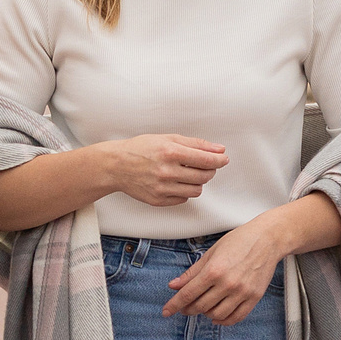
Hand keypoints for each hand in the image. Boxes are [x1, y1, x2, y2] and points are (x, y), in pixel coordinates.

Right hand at [104, 134, 226, 208]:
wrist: (117, 165)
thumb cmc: (141, 149)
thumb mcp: (168, 138)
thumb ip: (196, 144)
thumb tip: (219, 149)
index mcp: (170, 152)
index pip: (206, 159)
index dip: (219, 159)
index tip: (224, 159)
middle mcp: (166, 171)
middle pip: (204, 176)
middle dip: (210, 171)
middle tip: (206, 165)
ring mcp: (162, 188)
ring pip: (196, 190)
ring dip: (198, 182)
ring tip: (190, 173)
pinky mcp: (158, 200)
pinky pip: (183, 198)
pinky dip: (185, 190)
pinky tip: (177, 182)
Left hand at [165, 218, 283, 324]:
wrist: (268, 239)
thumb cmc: (240, 241)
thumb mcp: (211, 253)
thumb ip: (192, 272)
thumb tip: (174, 285)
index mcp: (214, 270)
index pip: (188, 294)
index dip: (174, 305)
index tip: (166, 311)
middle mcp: (227, 283)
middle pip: (200, 306)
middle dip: (188, 309)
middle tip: (185, 307)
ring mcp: (242, 292)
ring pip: (217, 315)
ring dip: (206, 314)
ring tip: (203, 308)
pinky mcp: (254, 297)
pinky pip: (236, 317)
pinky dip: (224, 321)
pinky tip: (217, 316)